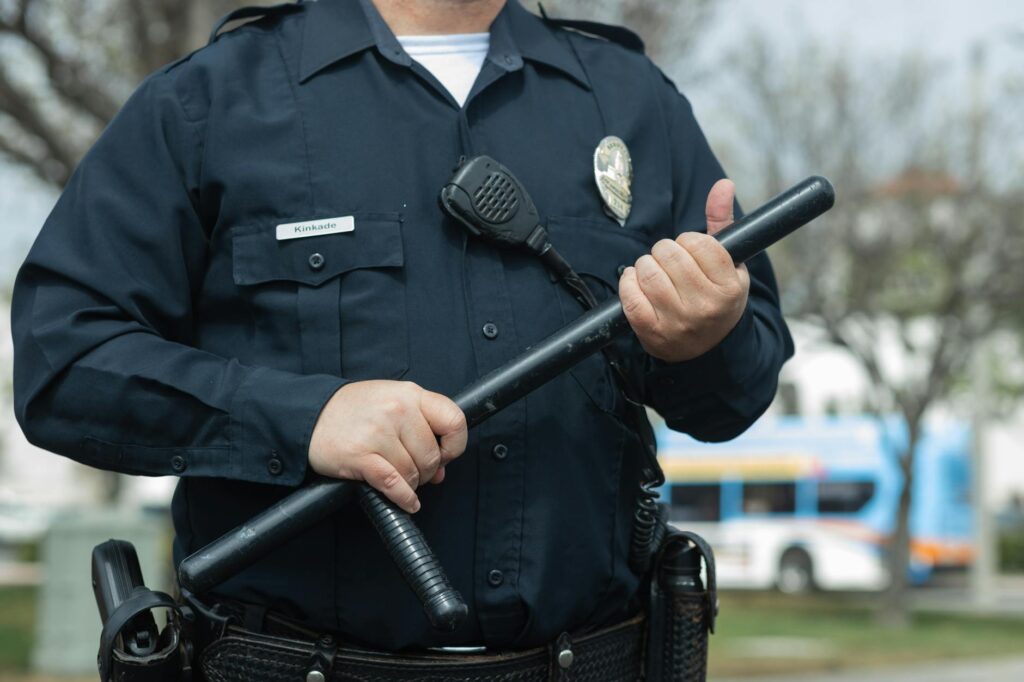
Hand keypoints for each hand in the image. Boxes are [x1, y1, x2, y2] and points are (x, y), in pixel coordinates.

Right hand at [309, 380, 467, 512]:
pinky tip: (406, 501)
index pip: (454, 420)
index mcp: (410, 394)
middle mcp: (397, 410)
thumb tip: (441, 470)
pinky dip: (403, 498)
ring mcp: (378, 432)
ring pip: (413, 472)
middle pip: (432, 455)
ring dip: (410, 483)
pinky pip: (394, 484)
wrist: (309, 414)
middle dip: (427, 471)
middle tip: (414, 471)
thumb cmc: (353, 410)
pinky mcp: (360, 456)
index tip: (445, 455)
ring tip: (398, 478)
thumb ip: (420, 429)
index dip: (455, 445)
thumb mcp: (391, 403)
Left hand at [619, 179, 749, 362]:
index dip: (689, 241)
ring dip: (645, 265)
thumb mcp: (730, 265)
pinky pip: (629, 296)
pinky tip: (636, 282)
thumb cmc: (717, 297)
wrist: (708, 349)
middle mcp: (705, 306)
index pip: (698, 243)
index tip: (690, 251)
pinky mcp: (651, 332)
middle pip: (669, 254)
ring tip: (653, 271)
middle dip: (664, 251)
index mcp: (729, 287)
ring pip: (648, 272)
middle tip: (668, 261)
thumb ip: (722, 223)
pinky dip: (628, 283)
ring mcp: (678, 321)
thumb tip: (722, 184)